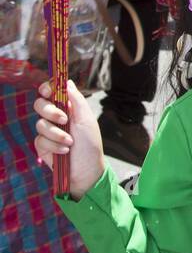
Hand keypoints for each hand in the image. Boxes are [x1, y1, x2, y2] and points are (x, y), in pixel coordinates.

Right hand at [34, 80, 105, 198]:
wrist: (86, 170)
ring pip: (40, 123)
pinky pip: (40, 139)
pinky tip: (65, 151)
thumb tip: (66, 81)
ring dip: (57, 133)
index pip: (52, 92)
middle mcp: (56, 117)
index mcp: (68, 108)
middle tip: (64, 120)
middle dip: (51, 111)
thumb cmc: (90, 144)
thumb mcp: (86, 119)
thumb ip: (76, 99)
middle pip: (40, 104)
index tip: (47, 90)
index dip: (47, 88)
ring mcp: (48, 131)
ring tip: (70, 142)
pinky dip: (54, 145)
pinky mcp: (42, 145)